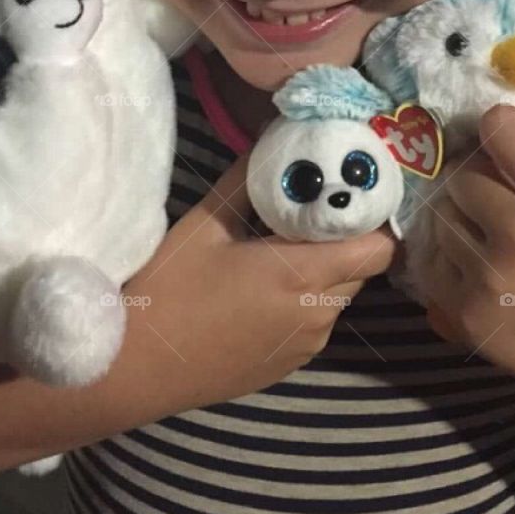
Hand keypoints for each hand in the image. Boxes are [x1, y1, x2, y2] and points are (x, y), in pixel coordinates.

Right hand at [120, 154, 397, 412]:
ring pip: (337, 297)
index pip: (379, 249)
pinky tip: (260, 292)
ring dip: (323, 272)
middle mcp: (318, 314)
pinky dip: (303, 301)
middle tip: (311, 214)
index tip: (354, 196)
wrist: (135, 369)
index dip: (375, 221)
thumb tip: (275, 144)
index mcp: (304, 275)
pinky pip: (314, 322)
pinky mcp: (289, 365)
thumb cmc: (169, 290)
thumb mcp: (206, 224)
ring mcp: (306, 345)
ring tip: (279, 251)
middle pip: (360, 269)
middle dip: (345, 240)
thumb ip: (249, 182)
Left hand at [420, 105, 514, 430]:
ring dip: (457, 216)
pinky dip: (446, 256)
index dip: (499, 127)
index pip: (502, 129)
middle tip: (494, 190)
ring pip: (438, 216)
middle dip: (475, 177)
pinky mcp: (462, 313)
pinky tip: (476, 262)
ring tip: (486, 229)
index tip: (504, 137)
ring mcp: (487, 280)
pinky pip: (430, 260)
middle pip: (460, 175)